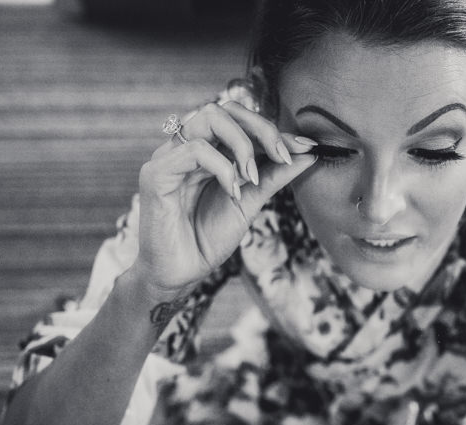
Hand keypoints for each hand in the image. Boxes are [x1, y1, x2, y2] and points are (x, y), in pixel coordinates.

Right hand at [133, 101, 317, 294]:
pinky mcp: (156, 173)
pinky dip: (222, 167)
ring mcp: (170, 157)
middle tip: (282, 157)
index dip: (275, 131)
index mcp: (208, 150)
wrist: (180, 274)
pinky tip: (233, 191)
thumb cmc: (208, 238)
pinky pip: (194, 150)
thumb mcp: (250, 202)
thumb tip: (308, 153)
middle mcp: (187, 147)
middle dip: (261, 129)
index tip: (307, 147)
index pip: (241, 121)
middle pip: (225, 109)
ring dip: (242, 145)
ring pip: (209, 118)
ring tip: (252, 178)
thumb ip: (274, 175)